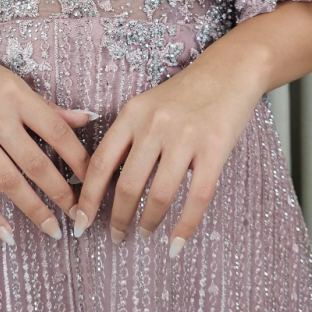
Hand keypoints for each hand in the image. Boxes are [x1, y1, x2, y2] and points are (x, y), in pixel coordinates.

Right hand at [0, 33, 94, 243]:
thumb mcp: (12, 82)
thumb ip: (47, 107)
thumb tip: (86, 119)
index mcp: (16, 95)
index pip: (56, 131)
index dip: (79, 159)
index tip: (94, 182)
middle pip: (35, 162)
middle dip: (62, 193)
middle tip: (80, 215)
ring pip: (8, 180)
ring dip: (34, 209)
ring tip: (53, 229)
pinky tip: (7, 234)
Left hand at [73, 49, 265, 256]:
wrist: (230, 70)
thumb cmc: (185, 93)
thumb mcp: (146, 104)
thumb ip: (126, 135)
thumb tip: (101, 180)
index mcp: (132, 114)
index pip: (101, 163)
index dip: (88, 197)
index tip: (80, 220)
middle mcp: (155, 125)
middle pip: (127, 184)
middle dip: (118, 218)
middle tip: (117, 237)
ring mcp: (186, 137)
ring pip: (160, 194)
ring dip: (149, 222)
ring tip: (144, 234)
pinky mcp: (215, 148)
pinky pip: (198, 196)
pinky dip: (185, 226)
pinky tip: (176, 242)